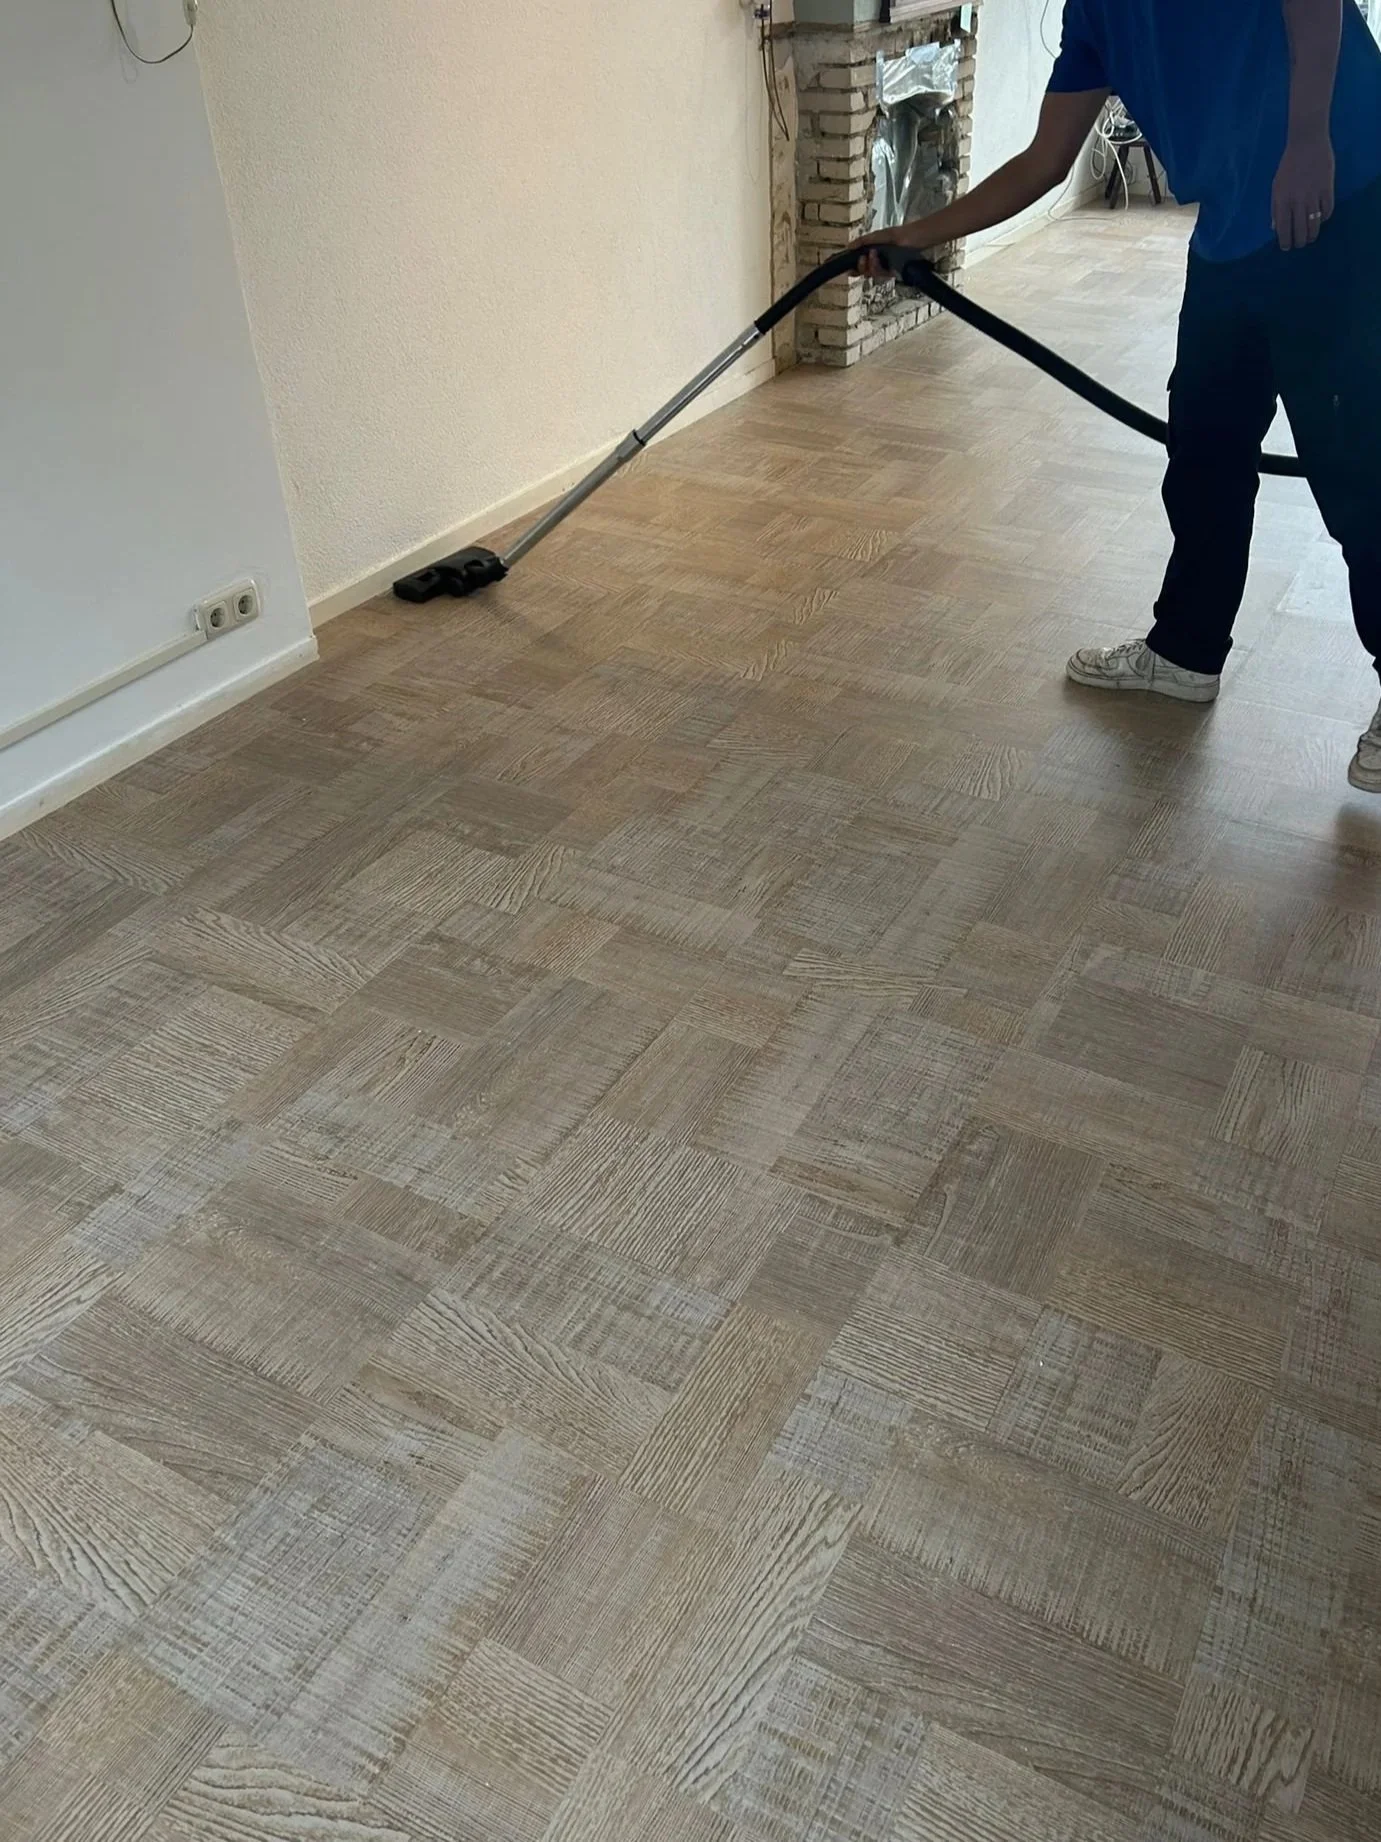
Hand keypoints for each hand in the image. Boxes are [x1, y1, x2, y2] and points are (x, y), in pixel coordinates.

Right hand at [846, 220, 934, 278]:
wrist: (912, 238)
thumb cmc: (897, 235)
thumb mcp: (876, 236)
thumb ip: (862, 241)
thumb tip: (848, 247)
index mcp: (872, 254)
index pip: (859, 264)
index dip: (852, 268)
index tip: (847, 268)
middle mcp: (878, 262)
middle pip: (863, 272)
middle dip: (860, 267)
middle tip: (861, 260)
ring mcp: (885, 268)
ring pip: (871, 274)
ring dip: (870, 265)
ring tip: (872, 255)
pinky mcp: (892, 272)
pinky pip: (881, 275)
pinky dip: (877, 267)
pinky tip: (877, 258)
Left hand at [1272, 133, 1334, 250]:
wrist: (1307, 142)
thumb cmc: (1288, 165)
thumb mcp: (1276, 185)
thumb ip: (1275, 207)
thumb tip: (1275, 227)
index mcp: (1283, 199)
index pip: (1283, 228)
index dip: (1285, 241)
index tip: (1287, 247)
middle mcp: (1298, 200)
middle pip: (1300, 229)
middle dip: (1300, 241)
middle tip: (1300, 244)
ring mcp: (1314, 195)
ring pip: (1314, 224)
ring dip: (1313, 234)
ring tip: (1311, 237)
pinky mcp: (1328, 188)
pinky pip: (1327, 210)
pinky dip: (1324, 218)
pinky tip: (1321, 219)